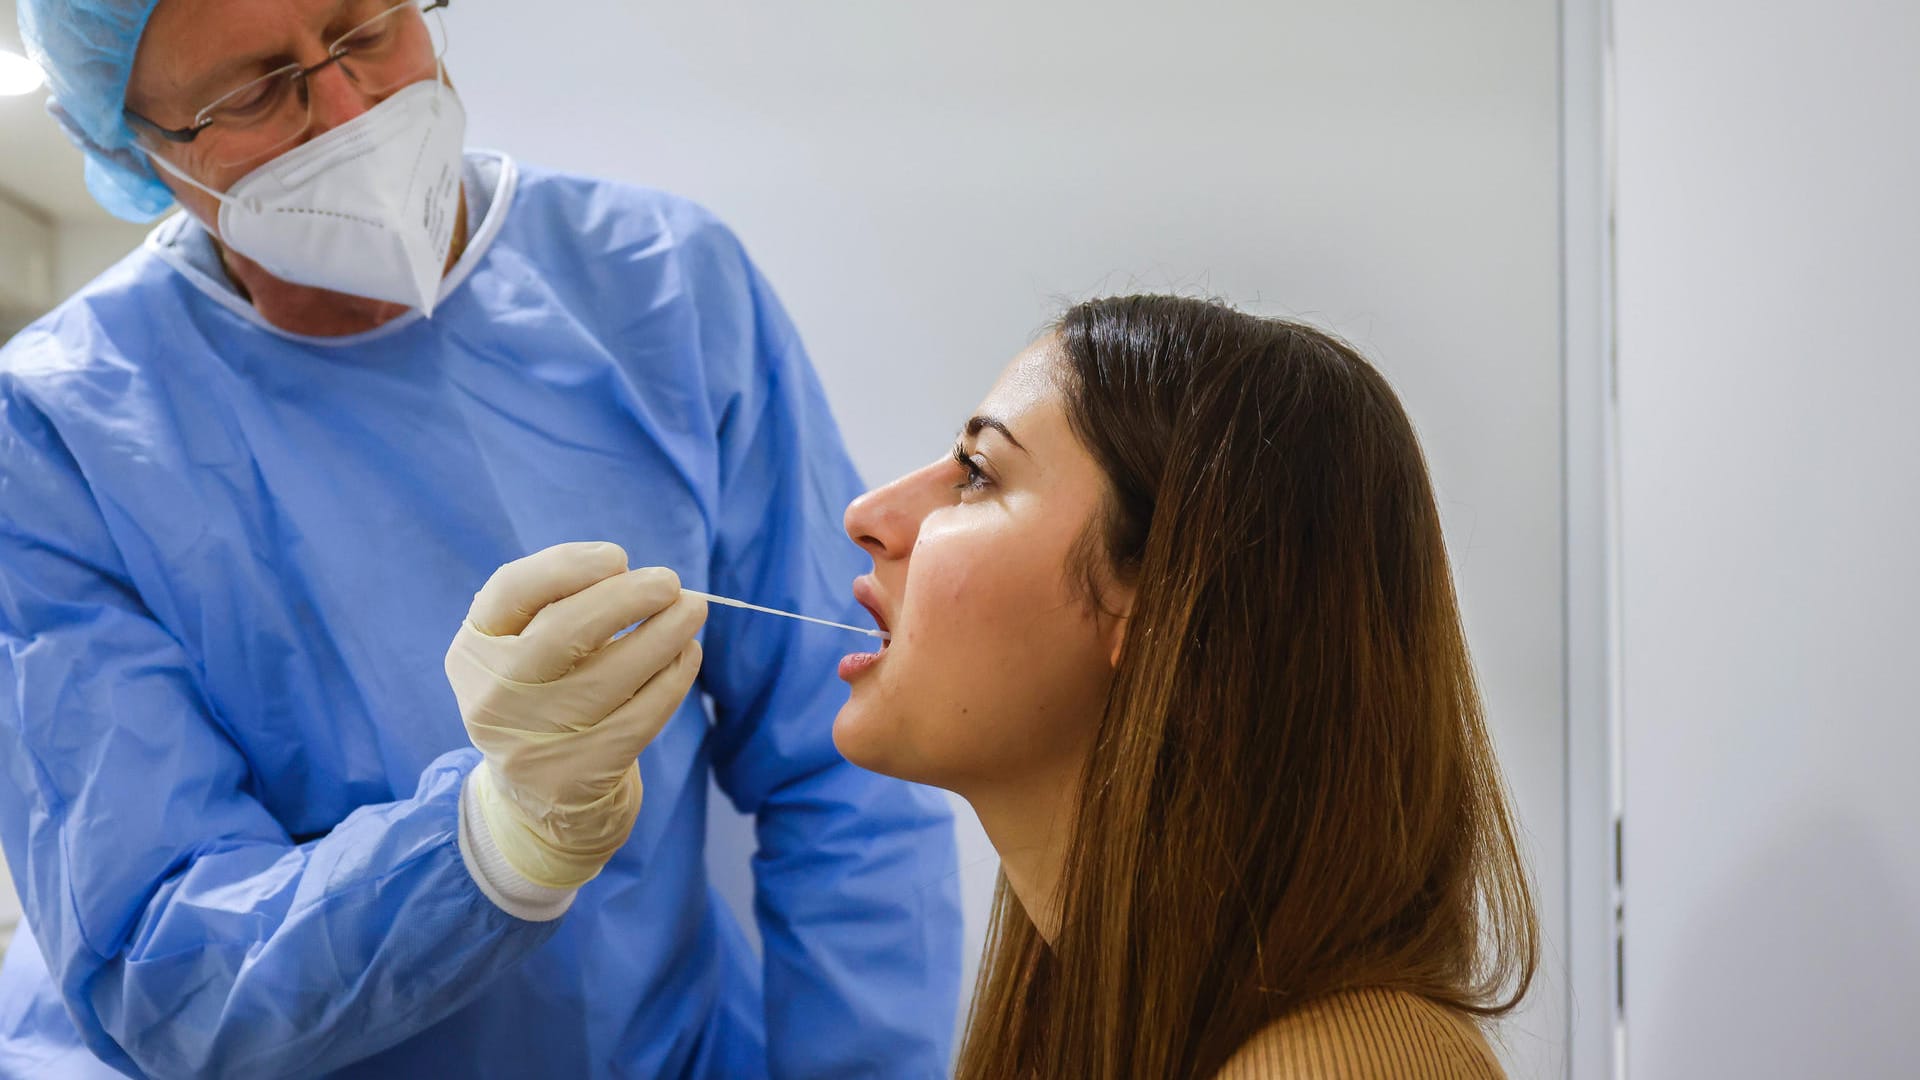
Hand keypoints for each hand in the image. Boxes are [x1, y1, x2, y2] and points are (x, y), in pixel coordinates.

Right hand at [445, 542, 706, 888]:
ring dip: (663, 634)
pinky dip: (672, 679)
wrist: (537, 798)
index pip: (511, 592)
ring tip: (693, 609)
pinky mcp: (576, 776)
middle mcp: (493, 697)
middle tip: (669, 581)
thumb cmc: (543, 697)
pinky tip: (688, 654)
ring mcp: (533, 741)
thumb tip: (630, 576)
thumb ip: (559, 607)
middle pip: (562, 633)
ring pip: (610, 676)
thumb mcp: (524, 651)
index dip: (567, 566)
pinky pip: (639, 718)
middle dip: (625, 599)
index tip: (618, 557)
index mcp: (474, 651)